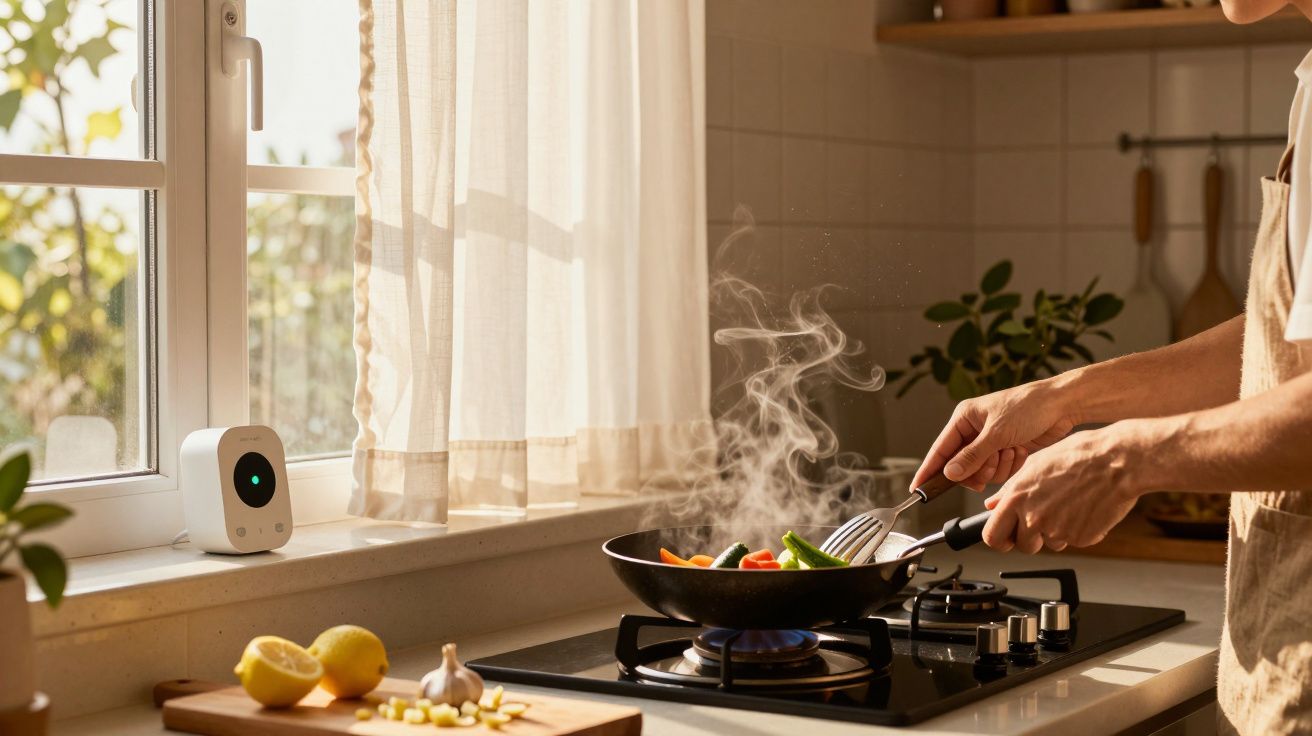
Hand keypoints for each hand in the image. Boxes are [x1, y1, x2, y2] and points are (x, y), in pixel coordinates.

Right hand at [911, 377, 1080, 492]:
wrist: (1063, 406)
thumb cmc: (1029, 407)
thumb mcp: (997, 433)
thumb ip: (972, 456)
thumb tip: (950, 474)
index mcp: (965, 418)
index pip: (940, 449)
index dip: (929, 470)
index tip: (917, 489)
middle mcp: (974, 431)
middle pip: (962, 466)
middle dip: (979, 468)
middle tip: (992, 461)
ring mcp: (991, 442)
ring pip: (982, 472)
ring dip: (998, 466)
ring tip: (1012, 449)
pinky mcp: (1007, 451)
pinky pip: (1000, 472)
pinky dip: (1011, 465)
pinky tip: (1021, 450)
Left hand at [981, 423, 1146, 552]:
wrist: (1118, 461)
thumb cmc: (1079, 456)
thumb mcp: (1035, 464)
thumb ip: (1009, 489)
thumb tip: (991, 504)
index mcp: (1017, 498)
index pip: (992, 536)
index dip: (999, 539)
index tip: (1007, 537)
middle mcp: (1033, 517)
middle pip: (1023, 546)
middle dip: (1031, 540)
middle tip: (1044, 523)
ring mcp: (1057, 530)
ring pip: (1051, 543)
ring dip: (1059, 532)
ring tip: (1071, 504)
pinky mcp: (1081, 538)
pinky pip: (1075, 540)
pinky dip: (1080, 530)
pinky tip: (1087, 507)